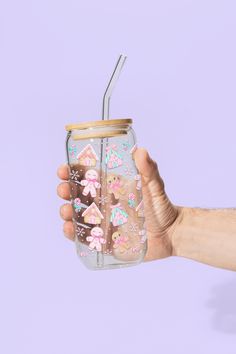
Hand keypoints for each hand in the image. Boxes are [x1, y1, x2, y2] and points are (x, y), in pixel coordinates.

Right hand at [57, 148, 182, 261]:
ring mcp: (102, 222)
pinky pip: (84, 237)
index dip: (72, 172)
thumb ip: (149, 170)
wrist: (171, 234)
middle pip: (77, 195)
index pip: (87, 177)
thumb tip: (141, 150)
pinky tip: (70, 229)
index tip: (64, 169)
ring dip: (67, 212)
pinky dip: (73, 233)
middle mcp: (104, 204)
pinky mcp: (104, 240)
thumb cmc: (162, 207)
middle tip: (63, 190)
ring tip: (67, 211)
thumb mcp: (155, 187)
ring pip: (77, 216)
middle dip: (65, 191)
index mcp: (112, 187)